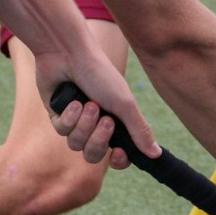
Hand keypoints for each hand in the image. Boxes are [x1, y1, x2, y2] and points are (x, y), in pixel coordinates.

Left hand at [39, 50, 158, 166]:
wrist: (68, 54)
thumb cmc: (100, 75)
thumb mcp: (125, 104)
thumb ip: (140, 130)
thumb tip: (157, 154)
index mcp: (117, 123)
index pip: (119, 155)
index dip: (118, 160)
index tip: (119, 152)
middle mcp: (96, 125)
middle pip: (95, 154)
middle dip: (98, 139)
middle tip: (105, 119)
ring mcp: (76, 122)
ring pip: (76, 144)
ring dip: (83, 125)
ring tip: (87, 103)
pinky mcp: (57, 116)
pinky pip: (62, 130)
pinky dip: (69, 116)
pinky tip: (71, 100)